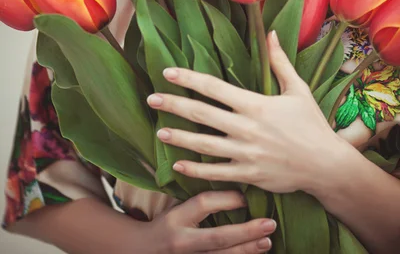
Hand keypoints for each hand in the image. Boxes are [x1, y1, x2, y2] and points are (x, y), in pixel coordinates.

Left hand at [148, 32, 342, 194]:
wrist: (326, 166)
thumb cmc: (312, 125)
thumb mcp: (298, 89)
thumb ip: (280, 61)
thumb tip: (271, 33)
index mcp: (255, 104)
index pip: (214, 87)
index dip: (189, 78)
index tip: (168, 73)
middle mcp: (246, 128)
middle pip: (202, 114)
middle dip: (174, 105)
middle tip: (151, 99)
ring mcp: (245, 153)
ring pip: (204, 145)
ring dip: (179, 138)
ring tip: (159, 132)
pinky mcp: (248, 175)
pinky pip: (216, 173)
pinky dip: (196, 170)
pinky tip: (178, 165)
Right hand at [150, 190, 275, 252]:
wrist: (141, 252)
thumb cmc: (163, 225)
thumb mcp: (175, 209)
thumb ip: (197, 202)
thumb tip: (229, 178)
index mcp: (176, 218)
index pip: (203, 203)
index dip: (226, 198)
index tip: (246, 195)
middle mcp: (182, 241)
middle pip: (218, 237)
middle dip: (246, 232)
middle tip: (269, 224)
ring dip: (247, 250)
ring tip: (267, 241)